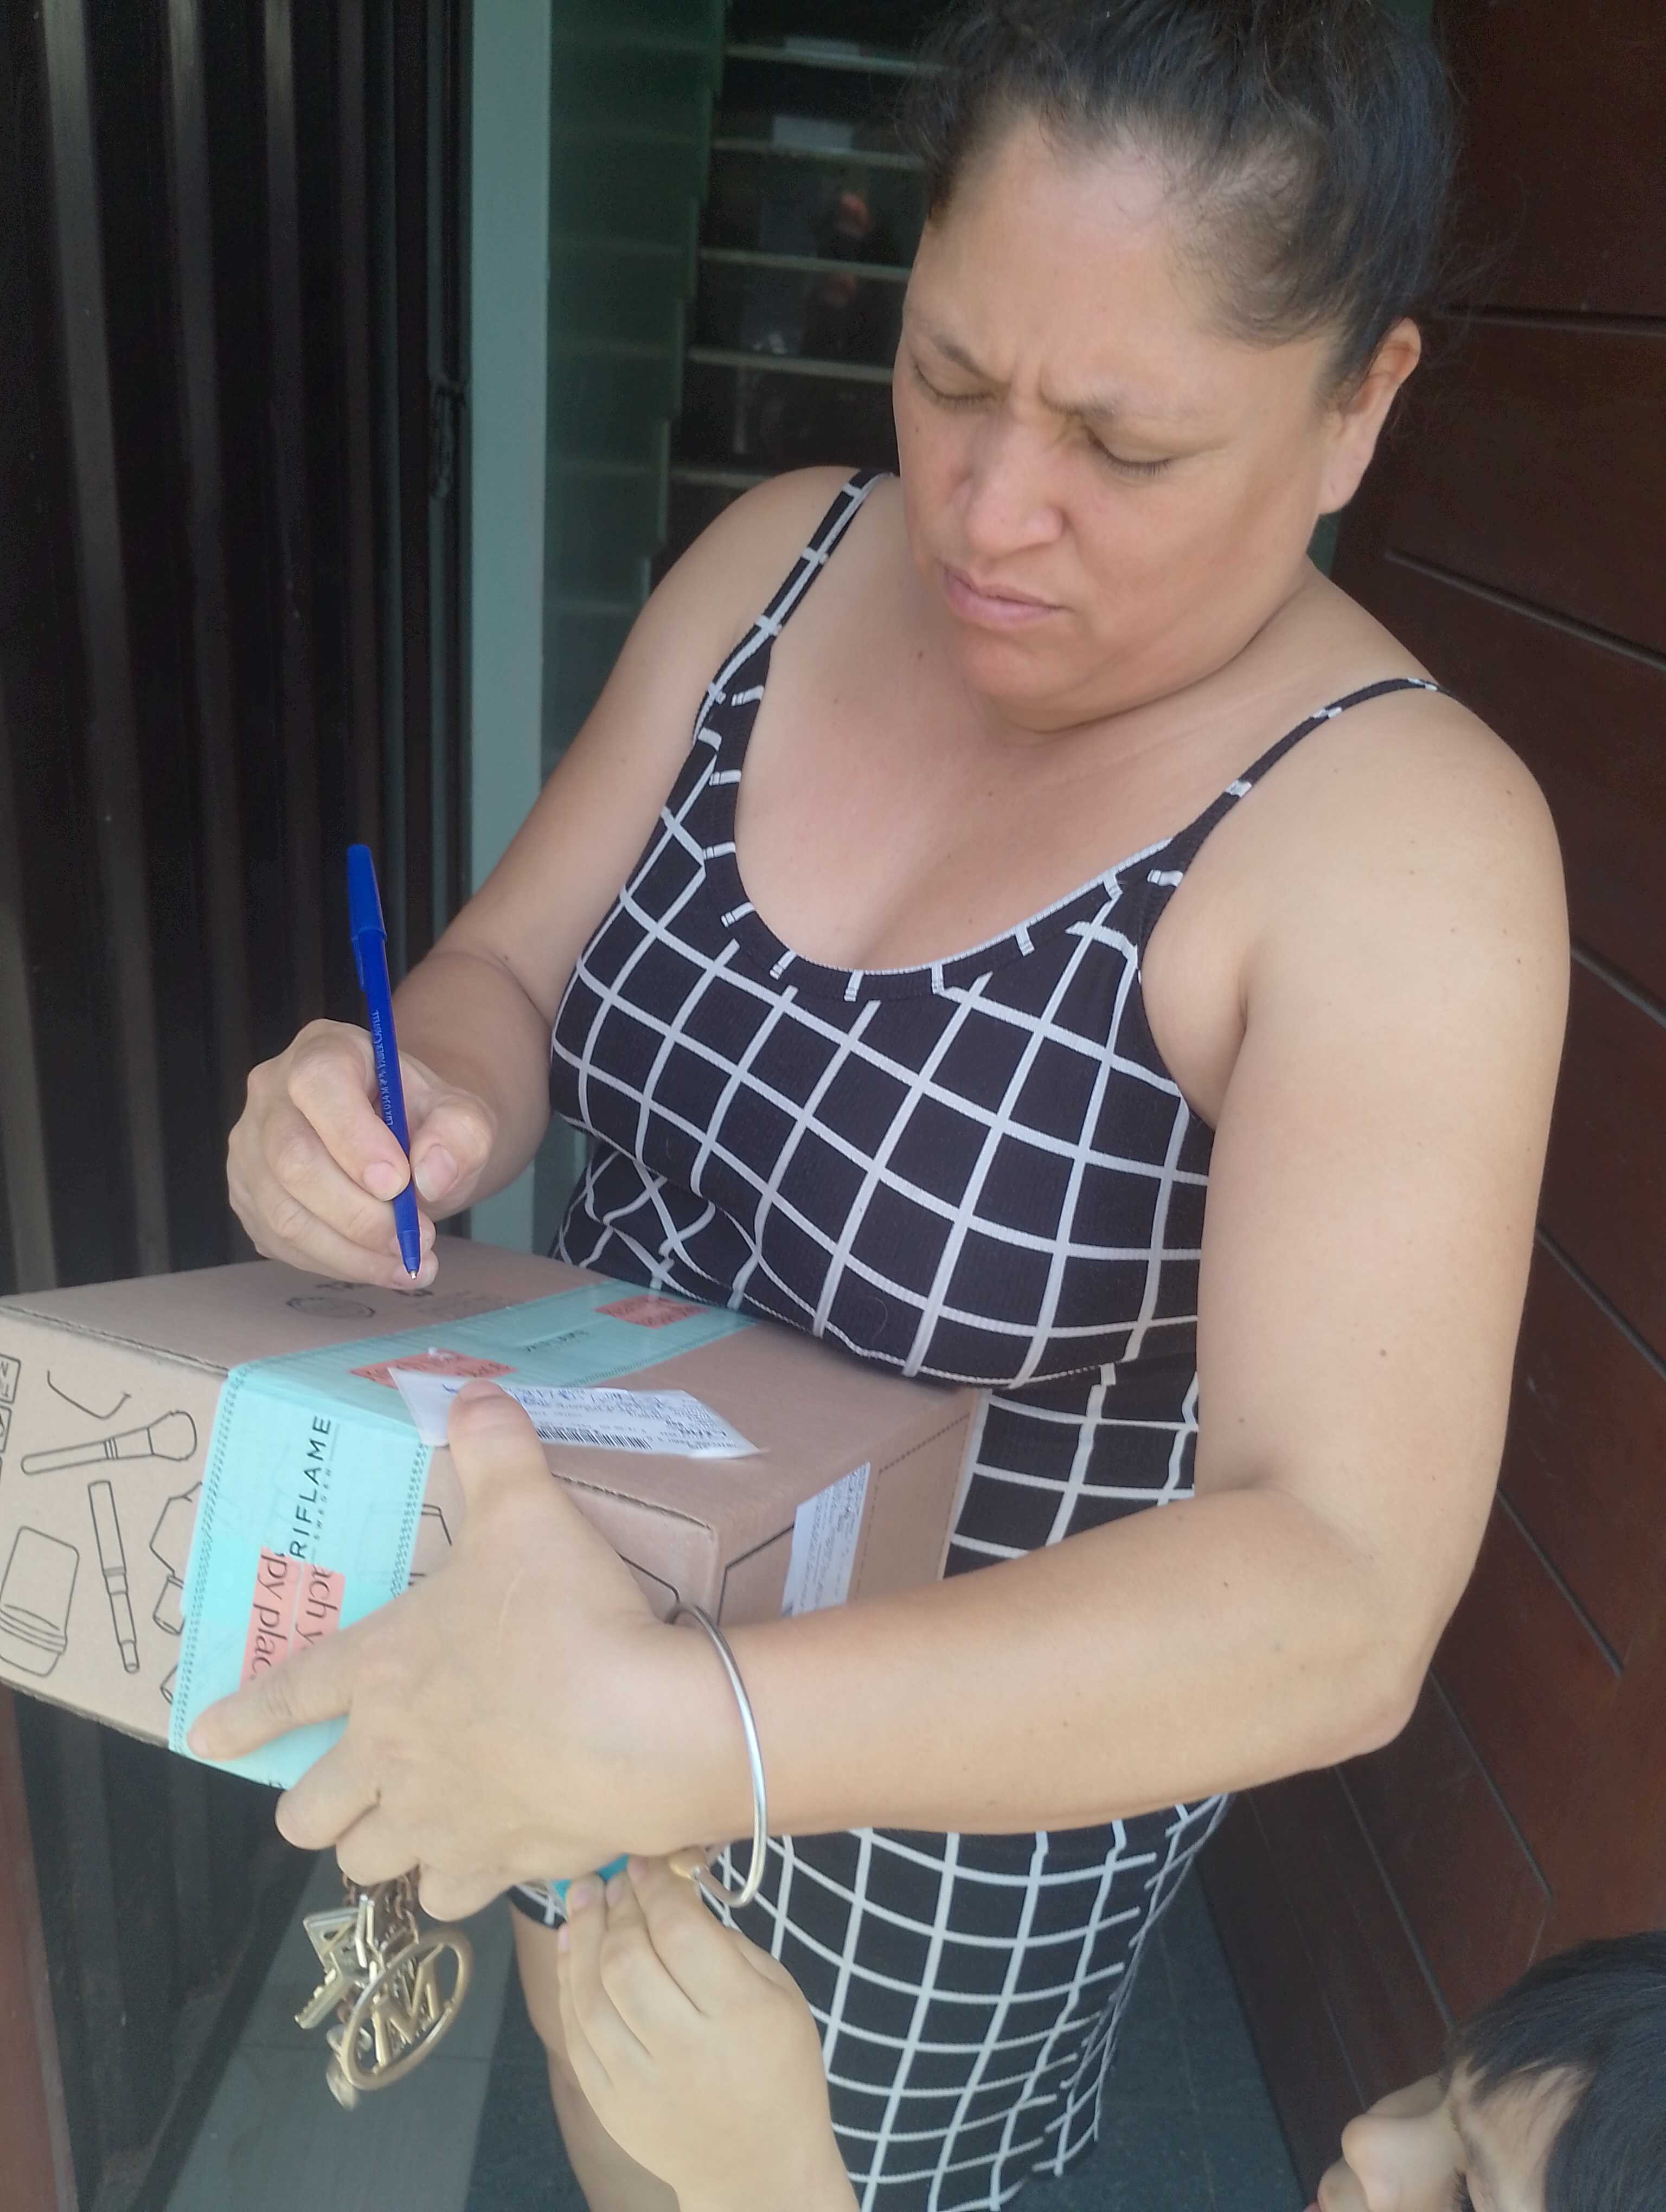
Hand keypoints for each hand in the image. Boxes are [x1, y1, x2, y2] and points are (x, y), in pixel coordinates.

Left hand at [186, 1387, 710, 1917]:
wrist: (641, 1723)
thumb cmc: (569, 1613)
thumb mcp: (530, 1509)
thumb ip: (495, 1449)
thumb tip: (473, 1391)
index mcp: (381, 1669)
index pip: (287, 1693)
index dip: (243, 1718)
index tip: (205, 1739)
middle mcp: (389, 1757)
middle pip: (307, 1812)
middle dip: (315, 1803)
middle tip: (347, 1785)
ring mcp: (436, 1821)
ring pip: (364, 1862)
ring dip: (378, 1844)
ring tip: (408, 1822)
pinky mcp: (493, 1865)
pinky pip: (444, 1898)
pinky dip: (453, 1881)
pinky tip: (478, 1854)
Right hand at [228, 1018, 496, 1289]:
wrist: (402, 1144)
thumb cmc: (424, 1121)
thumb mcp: (461, 1116)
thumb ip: (460, 1134)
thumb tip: (431, 1175)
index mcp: (323, 1051)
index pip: (318, 1083)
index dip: (353, 1138)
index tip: (398, 1183)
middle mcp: (271, 1093)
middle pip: (293, 1158)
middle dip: (358, 1212)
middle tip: (414, 1237)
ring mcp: (251, 1148)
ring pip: (284, 1212)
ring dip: (352, 1251)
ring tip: (410, 1261)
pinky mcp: (249, 1197)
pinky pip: (282, 1242)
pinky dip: (337, 1263)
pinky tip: (381, 1266)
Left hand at [557, 1857, 855, 2211]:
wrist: (757, 2168)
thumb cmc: (779, 2068)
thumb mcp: (780, 1995)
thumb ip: (728, 1944)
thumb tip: (670, 1894)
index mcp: (739, 2016)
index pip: (682, 1934)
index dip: (656, 1888)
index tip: (646, 1863)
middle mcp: (684, 2049)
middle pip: (628, 1961)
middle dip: (615, 1907)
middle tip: (611, 1877)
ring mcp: (639, 2082)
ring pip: (591, 1994)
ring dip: (581, 1936)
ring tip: (581, 1898)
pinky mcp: (609, 2104)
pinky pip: (576, 2033)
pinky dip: (568, 1983)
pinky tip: (572, 1947)